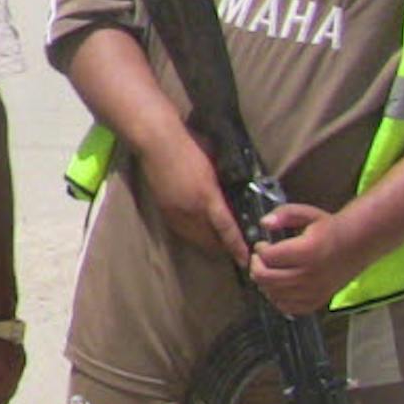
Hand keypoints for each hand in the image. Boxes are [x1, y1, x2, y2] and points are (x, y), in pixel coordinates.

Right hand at [137, 135, 247, 267]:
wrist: (157, 143)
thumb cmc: (190, 147)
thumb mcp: (213, 167)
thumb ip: (221, 186)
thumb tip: (231, 196)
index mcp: (207, 198)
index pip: (226, 230)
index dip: (237, 247)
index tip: (245, 260)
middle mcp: (191, 211)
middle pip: (209, 240)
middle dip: (222, 248)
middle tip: (234, 249)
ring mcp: (175, 212)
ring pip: (194, 238)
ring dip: (207, 243)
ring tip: (217, 244)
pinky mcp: (164, 210)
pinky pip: (182, 231)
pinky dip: (192, 235)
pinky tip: (198, 232)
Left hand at [251, 203, 359, 315]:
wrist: (358, 244)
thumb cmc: (329, 228)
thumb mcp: (307, 214)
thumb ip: (283, 214)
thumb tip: (263, 223)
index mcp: (307, 251)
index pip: (268, 256)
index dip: (259, 249)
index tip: (262, 245)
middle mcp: (310, 274)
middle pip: (266, 278)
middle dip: (256, 266)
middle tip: (259, 259)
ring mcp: (315, 290)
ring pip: (274, 294)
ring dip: (264, 282)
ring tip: (268, 270)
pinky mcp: (319, 300)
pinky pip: (289, 308)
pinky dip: (278, 299)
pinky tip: (279, 287)